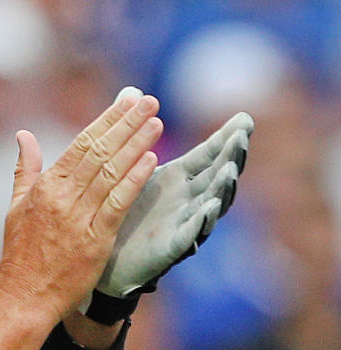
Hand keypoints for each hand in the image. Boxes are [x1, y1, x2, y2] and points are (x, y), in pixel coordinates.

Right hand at [0, 90, 162, 323]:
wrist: (25, 294)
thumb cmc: (21, 252)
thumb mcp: (16, 205)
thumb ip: (25, 168)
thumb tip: (23, 135)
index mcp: (45, 186)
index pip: (81, 144)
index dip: (106, 120)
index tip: (127, 102)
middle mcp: (62, 197)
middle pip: (99, 152)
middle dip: (125, 124)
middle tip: (148, 101)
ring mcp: (79, 217)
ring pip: (111, 172)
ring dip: (135, 144)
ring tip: (155, 122)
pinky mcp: (95, 239)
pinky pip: (118, 203)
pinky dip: (134, 179)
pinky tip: (150, 159)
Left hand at [96, 99, 253, 298]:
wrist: (105, 257)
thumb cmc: (121, 208)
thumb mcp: (129, 167)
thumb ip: (134, 133)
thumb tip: (133, 91)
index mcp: (179, 179)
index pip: (208, 155)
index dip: (225, 139)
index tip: (244, 120)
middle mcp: (188, 200)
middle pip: (217, 177)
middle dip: (231, 158)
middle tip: (241, 140)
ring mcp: (182, 224)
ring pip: (209, 204)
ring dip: (221, 189)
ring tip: (228, 171)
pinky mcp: (169, 249)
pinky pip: (188, 235)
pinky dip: (199, 222)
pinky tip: (207, 209)